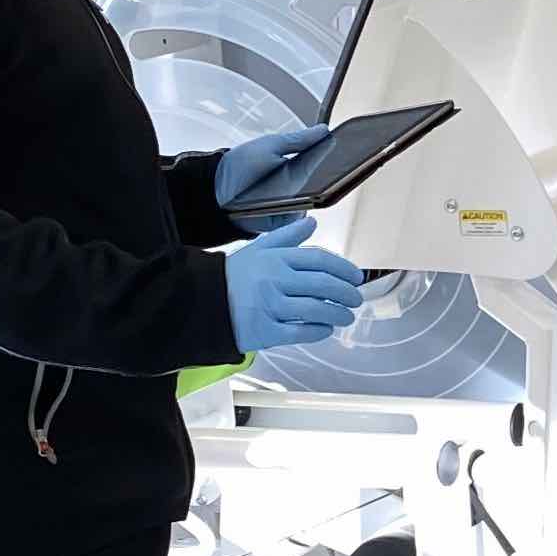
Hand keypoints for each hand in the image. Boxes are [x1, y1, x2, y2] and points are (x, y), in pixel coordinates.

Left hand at [216, 123, 326, 224]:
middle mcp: (298, 187)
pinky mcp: (283, 221)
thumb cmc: (240, 166)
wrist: (215, 191)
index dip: (334, 157)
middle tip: (322, 169)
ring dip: (306, 194)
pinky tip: (283, 201)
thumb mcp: (270, 145)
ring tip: (290, 185)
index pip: (321, 162)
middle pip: (322, 183)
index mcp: (297, 168)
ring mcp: (292, 205)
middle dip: (325, 176)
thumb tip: (323, 130)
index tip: (343, 150)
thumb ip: (298, 139)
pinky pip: (297, 217)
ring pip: (311, 201)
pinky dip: (293, 210)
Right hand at [224, 215, 364, 353]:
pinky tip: (326, 329)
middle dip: (346, 293)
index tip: (356, 277)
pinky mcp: (264, 331)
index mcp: (276, 259)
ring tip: (346, 316)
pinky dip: (319, 331)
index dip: (343, 269)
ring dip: (338, 314)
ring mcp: (270, 306)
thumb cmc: (233, 277)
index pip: (320, 260)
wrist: (201, 302)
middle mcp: (275, 280)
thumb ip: (287, 236)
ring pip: (316, 309)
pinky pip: (300, 332)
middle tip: (356, 299)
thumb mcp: (258, 249)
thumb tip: (310, 223)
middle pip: (323, 285)